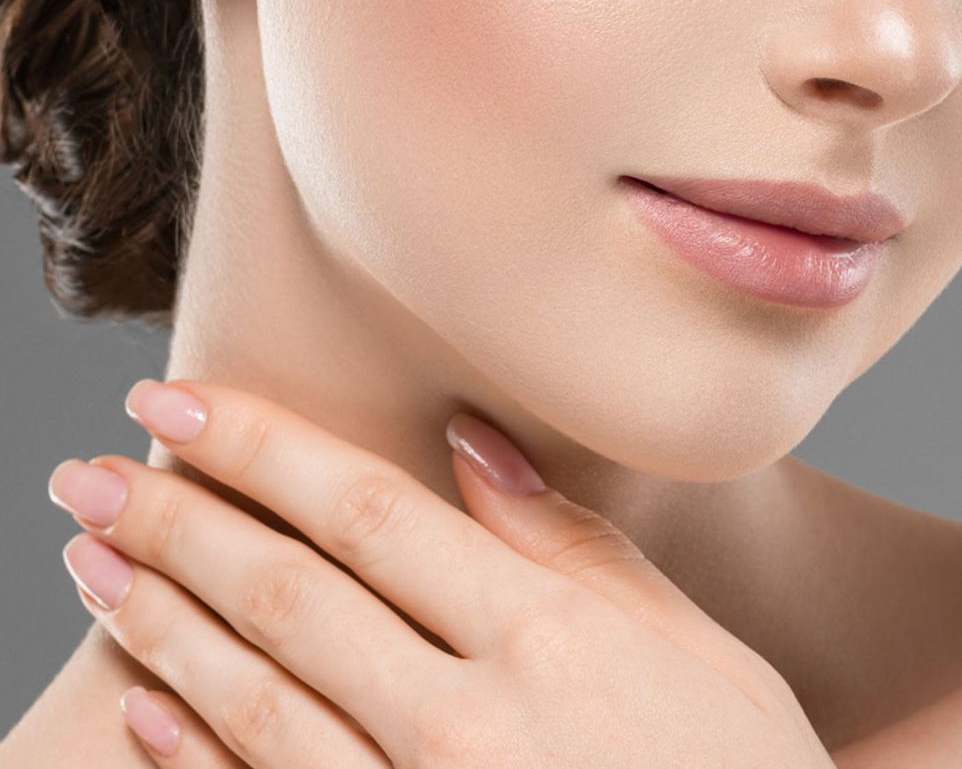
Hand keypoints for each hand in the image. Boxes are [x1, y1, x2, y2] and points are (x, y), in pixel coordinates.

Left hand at [45, 379, 836, 766]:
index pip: (373, 514)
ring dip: (160, 623)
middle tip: (89, 470)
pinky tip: (140, 698)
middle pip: (292, 598)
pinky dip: (191, 752)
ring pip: (258, 700)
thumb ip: (581, 551)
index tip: (183, 400)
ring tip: (91, 560)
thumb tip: (476, 443)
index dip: (265, 450)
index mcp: (554, 638)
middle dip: (178, 523)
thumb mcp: (702, 654)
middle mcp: (472, 721)